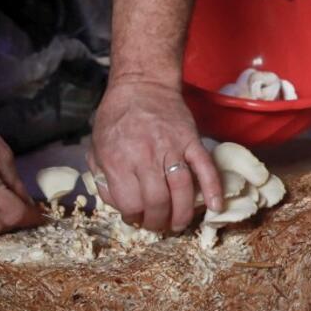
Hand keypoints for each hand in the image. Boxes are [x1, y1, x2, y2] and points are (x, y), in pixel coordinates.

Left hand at [88, 78, 221, 232]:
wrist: (142, 85)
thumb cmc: (116, 116)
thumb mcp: (96, 146)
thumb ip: (103, 177)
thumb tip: (118, 204)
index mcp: (118, 158)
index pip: (130, 202)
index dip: (133, 216)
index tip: (136, 218)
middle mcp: (145, 155)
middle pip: (157, 202)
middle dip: (157, 221)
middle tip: (157, 225)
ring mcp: (172, 148)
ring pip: (182, 191)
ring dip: (182, 214)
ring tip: (179, 225)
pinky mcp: (192, 141)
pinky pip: (206, 168)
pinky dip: (213, 189)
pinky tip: (214, 207)